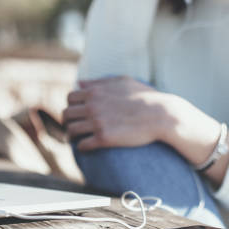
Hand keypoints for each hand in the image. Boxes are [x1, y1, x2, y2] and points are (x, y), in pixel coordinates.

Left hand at [64, 76, 228, 185]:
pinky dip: (82, 147)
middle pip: (66, 114)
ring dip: (72, 135)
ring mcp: (97, 123)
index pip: (70, 98)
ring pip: (71, 130)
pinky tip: (87, 146)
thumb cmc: (145, 97)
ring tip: (77, 138)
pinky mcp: (104, 139)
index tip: (76, 112)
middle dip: (68, 121)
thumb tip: (80, 82)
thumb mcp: (122, 82)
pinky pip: (83, 145)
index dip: (71, 105)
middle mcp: (93, 106)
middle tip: (73, 126)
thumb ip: (99, 82)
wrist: (161, 115)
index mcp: (95, 92)